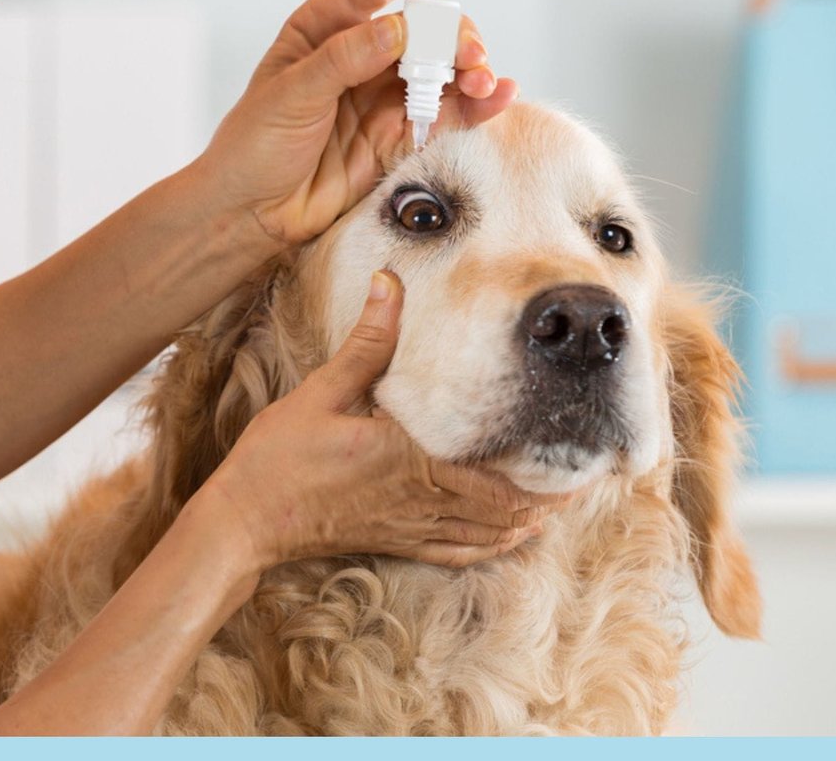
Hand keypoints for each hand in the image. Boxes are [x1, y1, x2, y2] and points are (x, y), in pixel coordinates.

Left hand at [188, 0, 518, 252]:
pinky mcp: (398, 136)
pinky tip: (499, 97)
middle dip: (454, 35)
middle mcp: (362, 54)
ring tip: (482, 84)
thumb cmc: (253, 147)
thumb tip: (400, 30)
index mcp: (327, 26)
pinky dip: (476, 106)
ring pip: (444, 68)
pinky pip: (446, 114)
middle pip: (426, 25)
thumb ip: (345, 59)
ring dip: (471, 70)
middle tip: (467, 59)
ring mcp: (383, 95)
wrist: (250, 213)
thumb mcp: (290, 93)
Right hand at [196, 269, 568, 570]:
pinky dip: (496, 545)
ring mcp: (413, 528)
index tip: (575, 439)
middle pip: (509, 503)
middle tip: (589, 467)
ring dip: (533, 517)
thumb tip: (389, 282)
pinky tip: (514, 534)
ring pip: (493, 532)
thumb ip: (367, 341)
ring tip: (565, 495)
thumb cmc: (279, 458)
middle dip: (553, 488)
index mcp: (412, 458)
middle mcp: (423, 499)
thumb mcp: (321, 391)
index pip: (496, 466)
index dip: (542, 460)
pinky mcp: (399, 542)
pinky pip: (462, 552)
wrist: (247, 521)